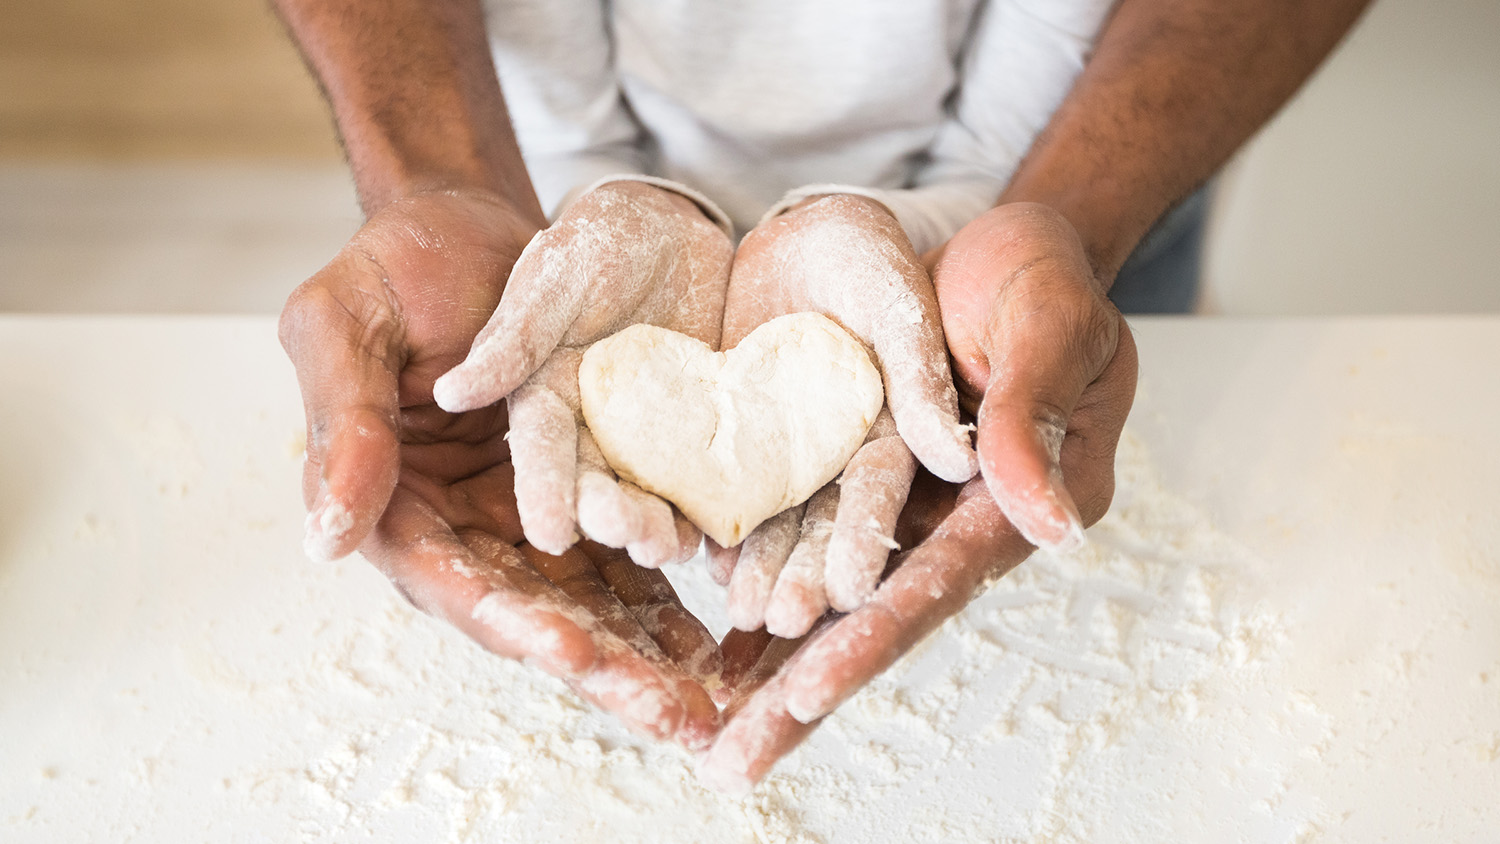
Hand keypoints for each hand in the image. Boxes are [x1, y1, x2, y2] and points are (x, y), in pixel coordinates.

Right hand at [279, 188, 721, 749]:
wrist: (472, 226)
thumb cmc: (396, 265)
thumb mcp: (344, 323)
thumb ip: (343, 422)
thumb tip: (326, 539)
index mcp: (398, 502)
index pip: (450, 578)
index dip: (507, 617)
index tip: (569, 648)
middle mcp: (469, 525)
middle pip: (532, 612)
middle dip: (600, 665)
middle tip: (667, 710)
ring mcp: (532, 514)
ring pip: (592, 598)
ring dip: (648, 651)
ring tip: (711, 695)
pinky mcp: (589, 489)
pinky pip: (631, 550)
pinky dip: (674, 589)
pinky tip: (728, 623)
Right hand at [432, 181, 733, 566]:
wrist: (675, 225)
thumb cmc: (599, 238)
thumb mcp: (554, 277)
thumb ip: (513, 337)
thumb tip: (450, 393)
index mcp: (545, 400)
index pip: (540, 454)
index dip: (545, 494)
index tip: (551, 535)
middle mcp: (593, 432)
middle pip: (598, 487)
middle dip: (612, 519)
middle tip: (632, 539)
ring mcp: (650, 439)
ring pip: (651, 495)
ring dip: (660, 527)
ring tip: (674, 548)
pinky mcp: (701, 436)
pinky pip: (708, 480)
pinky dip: (717, 510)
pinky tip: (731, 537)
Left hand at [696, 201, 1137, 790]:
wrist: (996, 251)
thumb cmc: (1042, 282)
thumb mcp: (1049, 331)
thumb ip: (1033, 418)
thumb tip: (1052, 527)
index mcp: (1010, 505)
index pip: (935, 582)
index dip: (873, 638)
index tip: (808, 691)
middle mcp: (948, 521)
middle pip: (872, 612)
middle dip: (805, 686)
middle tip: (736, 756)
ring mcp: (898, 501)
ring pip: (827, 586)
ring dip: (770, 653)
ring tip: (706, 718)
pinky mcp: (852, 469)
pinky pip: (800, 529)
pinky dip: (757, 571)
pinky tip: (707, 618)